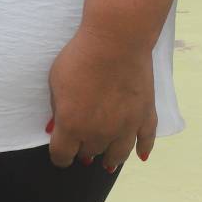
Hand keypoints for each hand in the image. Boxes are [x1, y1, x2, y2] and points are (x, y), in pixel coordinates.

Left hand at [47, 24, 157, 171]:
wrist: (116, 39)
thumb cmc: (81, 56)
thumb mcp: (55, 81)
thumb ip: (56, 108)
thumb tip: (56, 127)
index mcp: (72, 126)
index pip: (62, 156)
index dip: (60, 156)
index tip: (61, 152)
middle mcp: (99, 133)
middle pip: (90, 153)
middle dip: (84, 150)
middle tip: (84, 143)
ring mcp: (125, 126)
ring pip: (118, 155)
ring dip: (111, 159)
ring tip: (108, 161)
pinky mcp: (145, 114)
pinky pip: (146, 139)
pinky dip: (144, 148)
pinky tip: (140, 155)